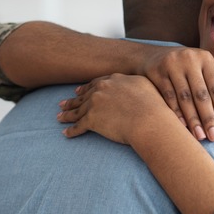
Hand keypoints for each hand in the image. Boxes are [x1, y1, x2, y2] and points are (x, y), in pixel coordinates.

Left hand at [57, 74, 178, 144]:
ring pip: (77, 109)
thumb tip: (138, 89)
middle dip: (73, 100)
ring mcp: (95, 104)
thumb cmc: (154, 107)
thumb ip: (137, 85)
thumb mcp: (147, 87)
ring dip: (67, 113)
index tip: (80, 91)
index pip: (98, 83)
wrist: (149, 120)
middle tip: (64, 102)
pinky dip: (71, 130)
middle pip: (84, 95)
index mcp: (115, 79)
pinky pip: (78, 126)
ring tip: (59, 116)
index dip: (88, 88)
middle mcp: (102, 89)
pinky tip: (65, 133)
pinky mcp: (91, 120)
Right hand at [138, 47, 213, 141]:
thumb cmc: (185, 69)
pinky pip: (168, 96)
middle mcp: (190, 59)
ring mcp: (172, 64)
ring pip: (184, 97)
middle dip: (208, 117)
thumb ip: (212, 89)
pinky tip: (182, 126)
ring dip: (193, 119)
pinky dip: (176, 112)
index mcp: (206, 59)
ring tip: (199, 135)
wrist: (151, 56)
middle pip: (201, 94)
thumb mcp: (200, 71)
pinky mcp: (157, 72)